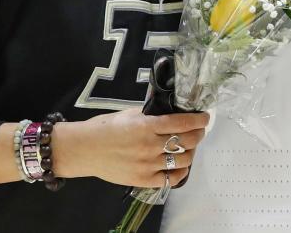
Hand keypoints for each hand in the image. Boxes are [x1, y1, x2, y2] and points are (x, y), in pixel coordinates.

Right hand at [53, 108, 209, 188]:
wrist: (85, 150)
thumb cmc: (105, 127)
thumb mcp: (130, 114)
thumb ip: (151, 114)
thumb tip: (170, 109)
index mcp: (147, 126)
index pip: (182, 123)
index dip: (198, 120)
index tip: (204, 117)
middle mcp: (150, 146)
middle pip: (186, 141)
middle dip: (198, 134)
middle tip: (199, 130)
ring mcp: (147, 165)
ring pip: (182, 160)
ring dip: (191, 152)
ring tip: (189, 146)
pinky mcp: (143, 180)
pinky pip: (170, 179)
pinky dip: (180, 172)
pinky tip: (181, 165)